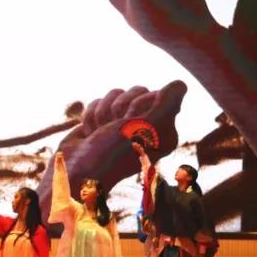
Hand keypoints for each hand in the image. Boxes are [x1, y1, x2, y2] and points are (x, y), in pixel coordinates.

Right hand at [39, 81, 186, 209]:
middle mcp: (147, 130)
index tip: (130, 125)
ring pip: (115, 94)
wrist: (75, 172)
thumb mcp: (144, 127)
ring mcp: (123, 127)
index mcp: (165, 133)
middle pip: (137, 90)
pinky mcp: (102, 124)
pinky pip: (98, 102)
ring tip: (100, 133)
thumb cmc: (112, 153)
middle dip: (119, 106)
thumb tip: (180, 84)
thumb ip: (167, 104)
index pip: (157, 94)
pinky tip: (90, 133)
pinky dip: (91, 116)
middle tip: (113, 129)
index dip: (138, 104)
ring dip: (103, 111)